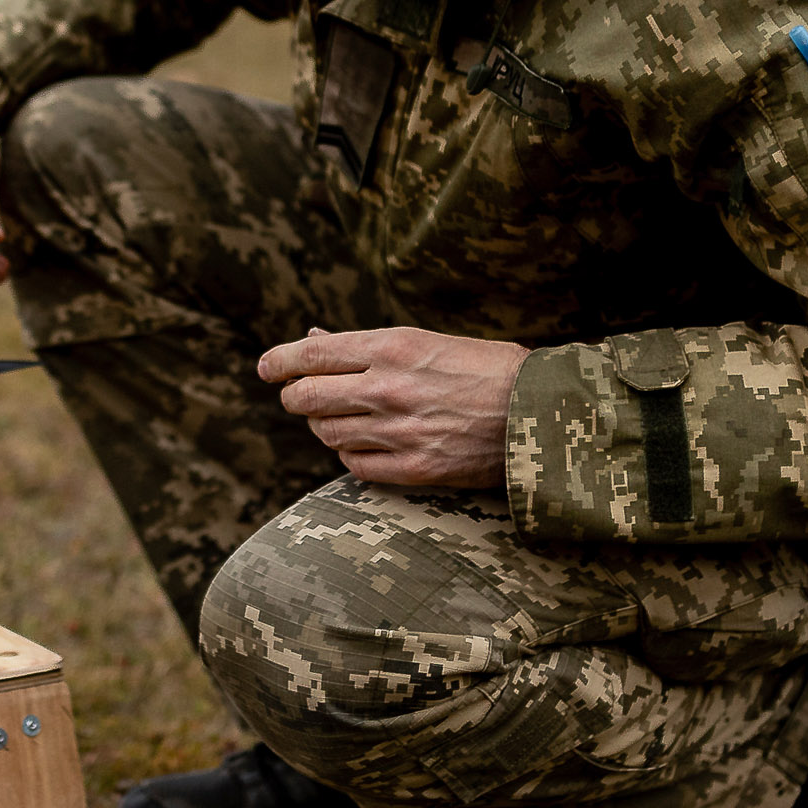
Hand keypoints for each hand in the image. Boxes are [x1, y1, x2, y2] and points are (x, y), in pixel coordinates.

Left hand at [258, 327, 528, 488]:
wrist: (541, 413)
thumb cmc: (488, 368)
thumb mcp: (428, 340)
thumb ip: (368, 345)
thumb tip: (313, 338)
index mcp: (393, 347)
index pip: (311, 354)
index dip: (278, 362)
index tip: (266, 368)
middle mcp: (388, 388)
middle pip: (306, 398)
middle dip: (295, 397)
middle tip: (298, 397)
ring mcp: (399, 432)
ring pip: (327, 434)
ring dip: (324, 426)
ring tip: (341, 419)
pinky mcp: (414, 469)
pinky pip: (355, 466)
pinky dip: (351, 456)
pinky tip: (365, 445)